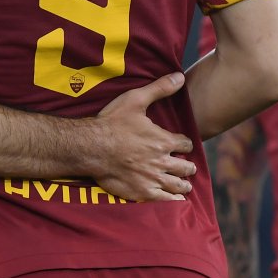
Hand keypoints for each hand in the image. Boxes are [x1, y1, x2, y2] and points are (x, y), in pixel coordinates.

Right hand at [85, 73, 196, 200]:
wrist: (90, 147)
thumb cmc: (111, 123)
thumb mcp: (135, 100)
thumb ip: (159, 89)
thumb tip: (180, 77)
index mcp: (163, 140)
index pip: (185, 144)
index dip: (184, 143)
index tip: (181, 144)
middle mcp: (162, 161)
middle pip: (186, 166)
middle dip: (187, 165)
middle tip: (185, 166)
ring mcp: (153, 178)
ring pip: (178, 184)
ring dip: (183, 183)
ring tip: (183, 183)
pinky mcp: (143, 192)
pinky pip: (166, 200)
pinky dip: (174, 200)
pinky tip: (176, 200)